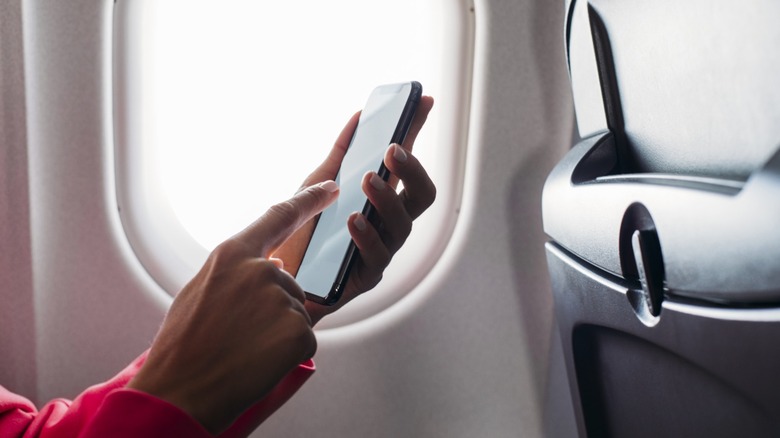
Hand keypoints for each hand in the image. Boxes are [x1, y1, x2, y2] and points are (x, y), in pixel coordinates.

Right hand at [128, 181, 339, 433]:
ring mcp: (282, 299)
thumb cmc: (184, 344)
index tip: (332, 188)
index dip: (310, 200)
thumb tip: (278, 263)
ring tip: (243, 347)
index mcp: (232, 254)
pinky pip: (302, 337)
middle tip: (237, 333)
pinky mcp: (299, 330)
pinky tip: (258, 360)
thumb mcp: (200, 291)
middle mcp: (262, 270)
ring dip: (277, 331)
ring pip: (295, 312)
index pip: (280, 216)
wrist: (179, 391)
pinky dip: (286, 352)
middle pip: (287, 281)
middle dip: (271, 306)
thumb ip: (239, 270)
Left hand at [273, 96, 436, 324]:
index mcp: (381, 201)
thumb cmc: (302, 234)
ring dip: (387, 199)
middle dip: (412, 170)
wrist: (275, 284)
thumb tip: (358, 117)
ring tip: (369, 180)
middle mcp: (387, 225)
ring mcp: (380, 252)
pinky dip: (367, 235)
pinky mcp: (365, 279)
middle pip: (421, 197)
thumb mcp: (315, 186)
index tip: (421, 100)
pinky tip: (354, 219)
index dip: (417, 132)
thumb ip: (340, 156)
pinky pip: (376, 257)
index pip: (406, 164)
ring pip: (403, 226)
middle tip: (391, 150)